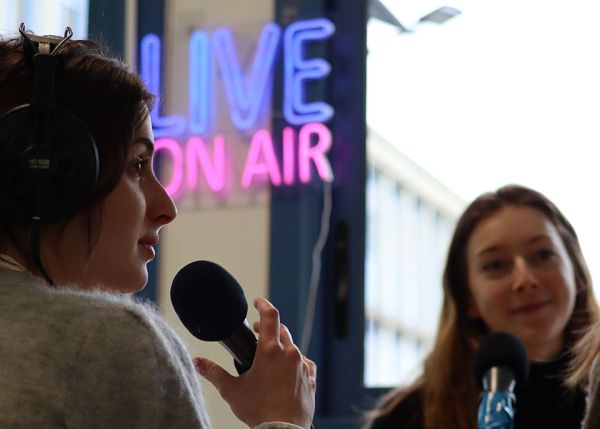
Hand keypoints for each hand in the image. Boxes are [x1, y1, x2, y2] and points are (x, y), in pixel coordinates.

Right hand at [194, 297, 316, 428]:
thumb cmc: (259, 412)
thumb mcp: (232, 390)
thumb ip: (213, 373)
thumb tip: (197, 361)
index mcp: (270, 351)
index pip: (270, 316)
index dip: (263, 304)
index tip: (257, 302)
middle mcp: (289, 354)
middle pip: (281, 329)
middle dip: (269, 327)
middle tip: (258, 331)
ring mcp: (302, 365)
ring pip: (293, 346)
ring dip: (282, 346)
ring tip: (270, 355)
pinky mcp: (311, 378)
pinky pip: (304, 363)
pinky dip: (295, 362)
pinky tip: (288, 369)